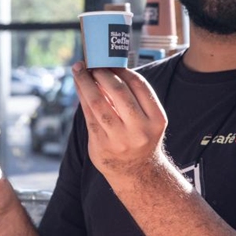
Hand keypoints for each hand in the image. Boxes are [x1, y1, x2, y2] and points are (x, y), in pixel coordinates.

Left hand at [72, 62, 168, 180]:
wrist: (136, 173)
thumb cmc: (140, 138)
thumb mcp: (148, 120)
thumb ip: (133, 98)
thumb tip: (108, 69)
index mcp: (156, 119)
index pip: (139, 85)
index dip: (122, 70)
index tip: (110, 62)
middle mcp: (139, 130)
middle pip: (118, 92)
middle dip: (102, 74)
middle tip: (92, 64)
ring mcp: (119, 139)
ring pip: (98, 102)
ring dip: (86, 83)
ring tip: (79, 71)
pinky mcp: (101, 144)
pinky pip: (88, 115)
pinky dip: (82, 97)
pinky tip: (78, 87)